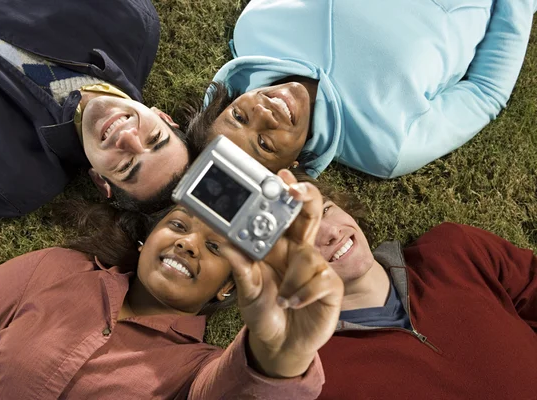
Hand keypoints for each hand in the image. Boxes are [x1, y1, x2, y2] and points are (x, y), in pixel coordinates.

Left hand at [223, 170, 343, 377]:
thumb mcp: (246, 288)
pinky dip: (302, 295)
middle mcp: (300, 250)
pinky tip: (293, 304)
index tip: (280, 174)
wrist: (278, 344)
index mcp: (279, 245)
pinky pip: (320, 280)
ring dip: (291, 280)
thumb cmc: (263, 310)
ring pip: (308, 257)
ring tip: (281, 298)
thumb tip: (221, 240)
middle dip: (306, 196)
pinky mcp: (332, 286)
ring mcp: (318, 267)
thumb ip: (238, 265)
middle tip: (294, 189)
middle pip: (309, 214)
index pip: (285, 211)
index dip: (286, 191)